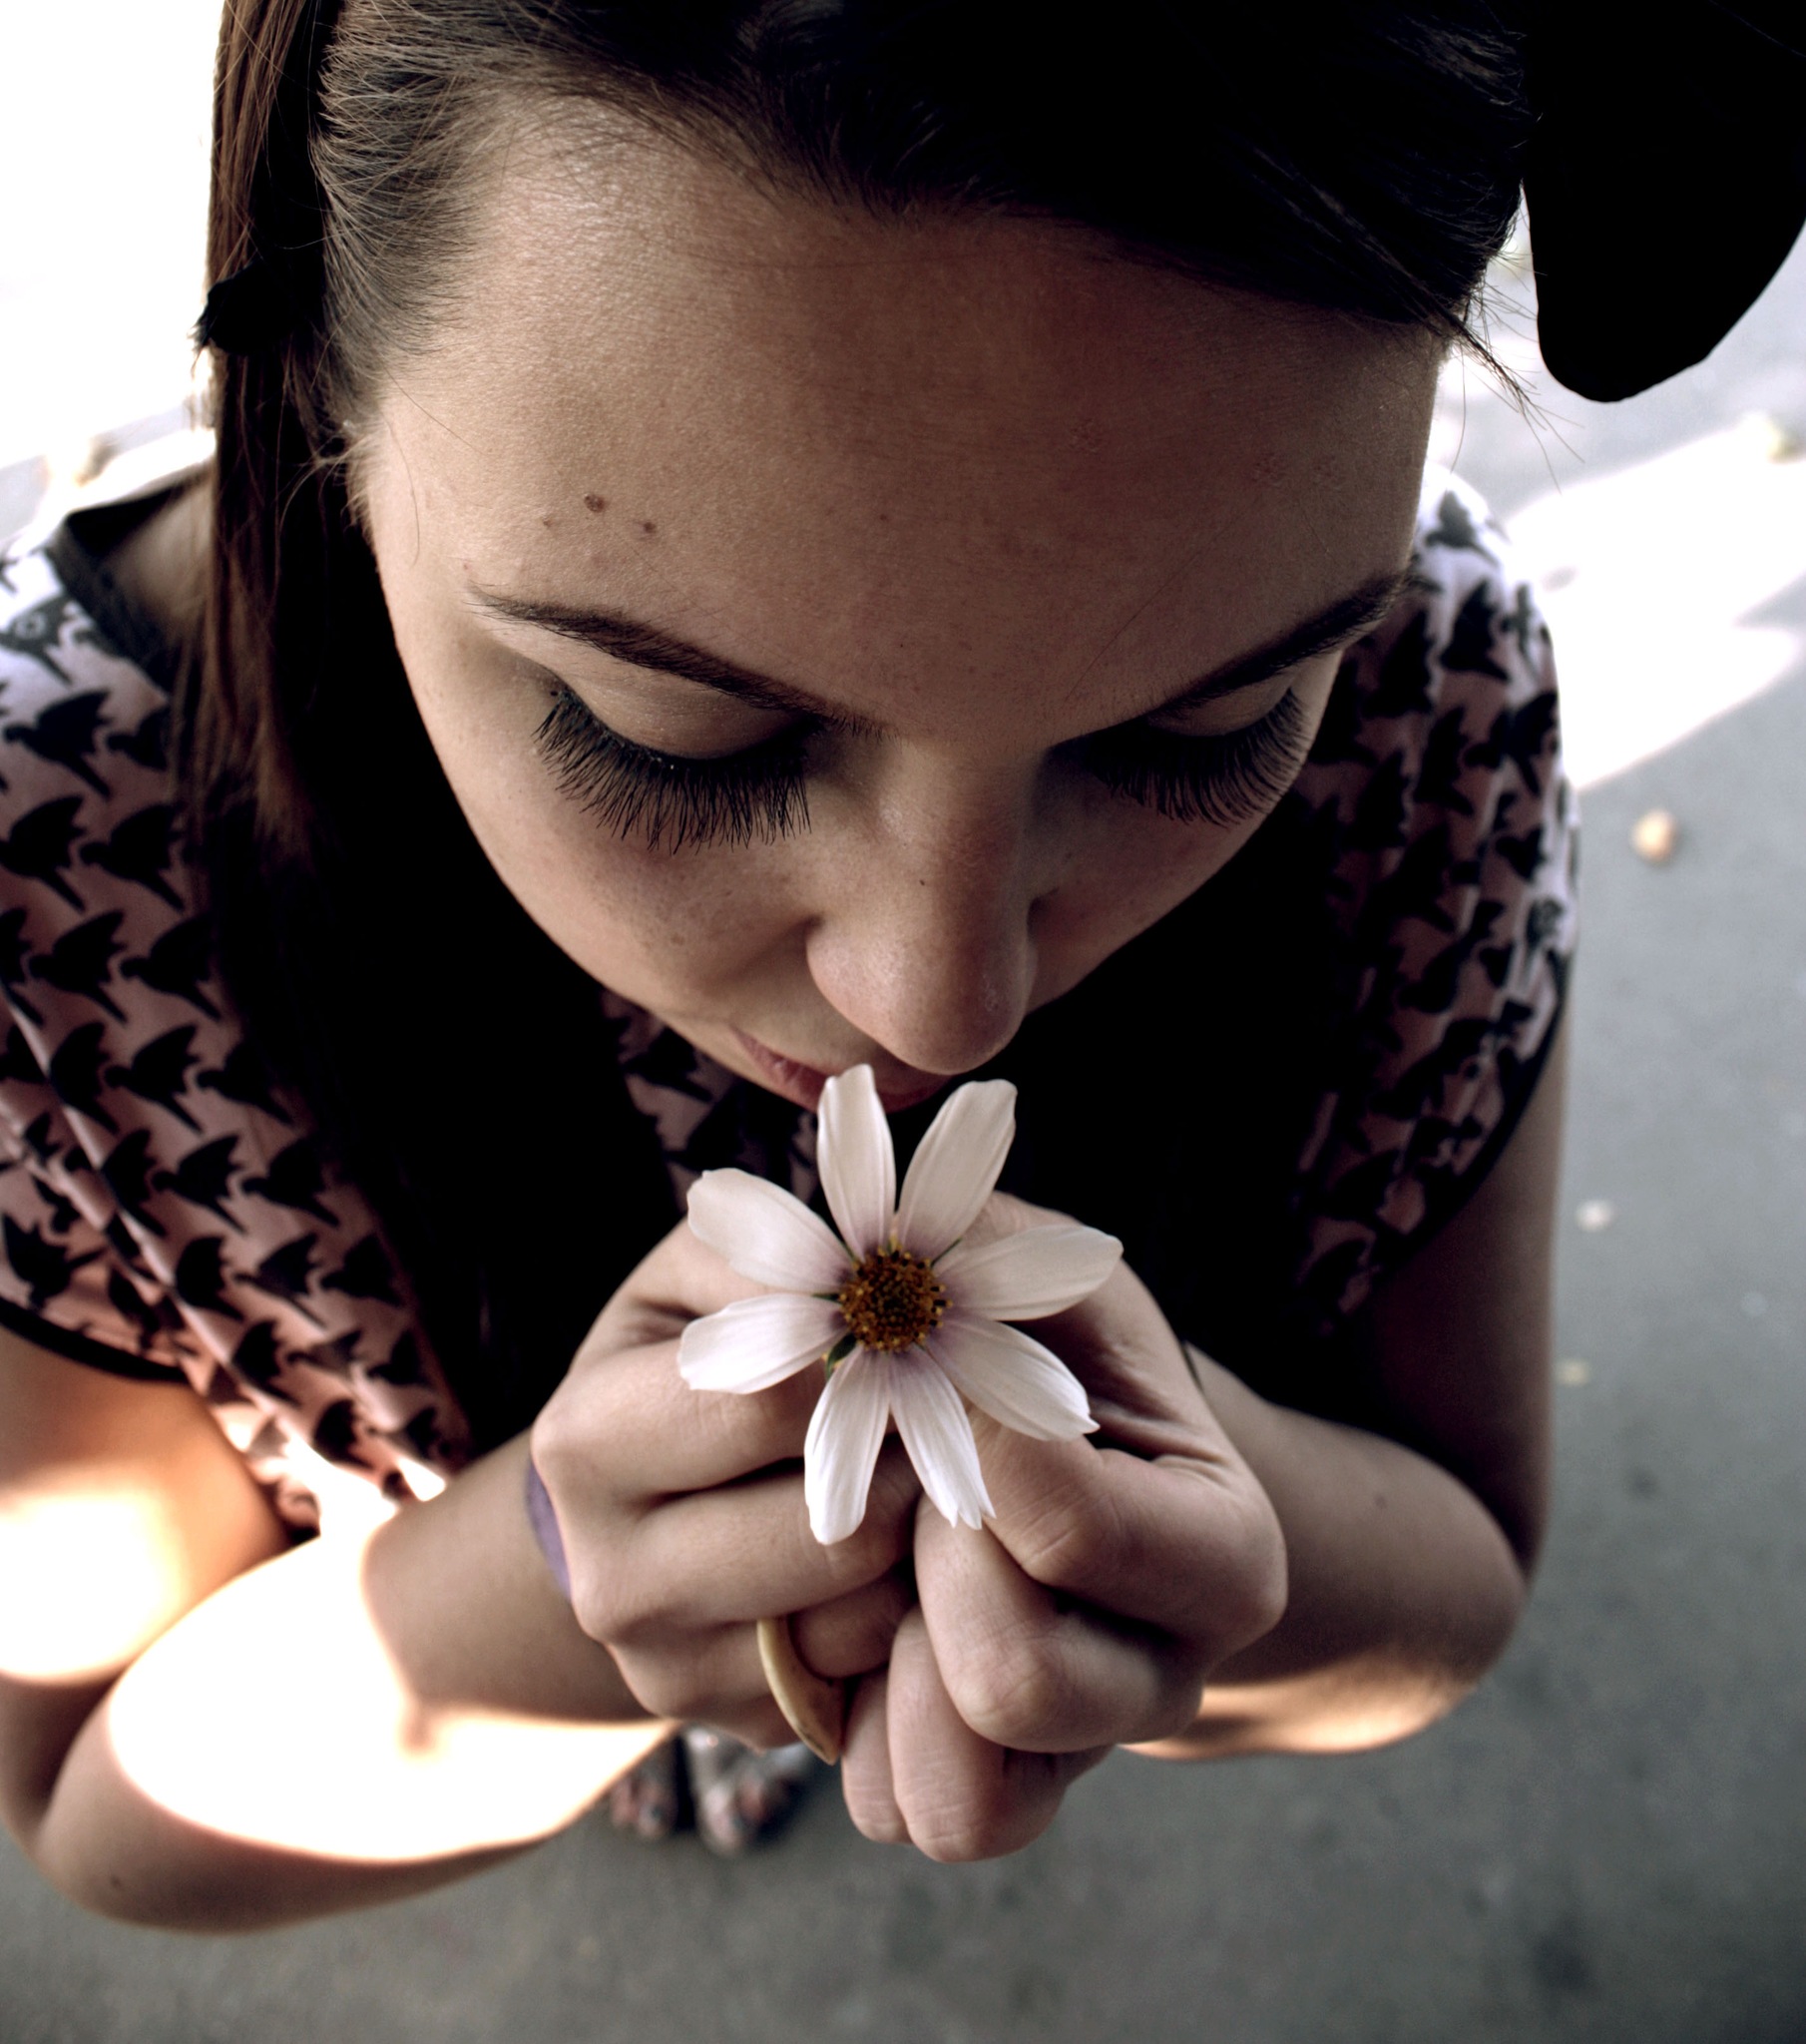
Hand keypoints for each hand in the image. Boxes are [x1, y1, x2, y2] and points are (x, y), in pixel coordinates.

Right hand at [529, 1218, 916, 1747]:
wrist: (635, 1500)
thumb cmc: (688, 1354)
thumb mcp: (703, 1277)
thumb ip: (777, 1261)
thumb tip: (884, 1286)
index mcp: (589, 1443)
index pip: (769, 1405)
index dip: (873, 1363)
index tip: (926, 1332)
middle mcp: (614, 1581)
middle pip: (835, 1531)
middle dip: (915, 1463)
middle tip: (955, 1411)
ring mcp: (678, 1674)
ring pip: (869, 1610)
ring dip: (925, 1538)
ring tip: (929, 1471)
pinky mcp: (751, 1726)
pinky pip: (879, 1669)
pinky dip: (917, 1604)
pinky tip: (906, 1545)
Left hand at [840, 1196, 1287, 1859]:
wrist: (1056, 1439)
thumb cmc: (1039, 1338)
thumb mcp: (1035, 1268)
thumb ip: (966, 1260)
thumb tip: (855, 1294)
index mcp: (1223, 1547)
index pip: (1066, 1524)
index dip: (965, 1442)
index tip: (940, 1372)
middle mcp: (1171, 1679)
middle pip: (1012, 1679)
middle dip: (920, 1559)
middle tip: (904, 1473)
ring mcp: (1076, 1754)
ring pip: (954, 1800)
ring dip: (879, 1662)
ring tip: (877, 1558)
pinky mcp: (984, 1793)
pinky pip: (897, 1814)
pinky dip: (853, 1726)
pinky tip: (854, 1617)